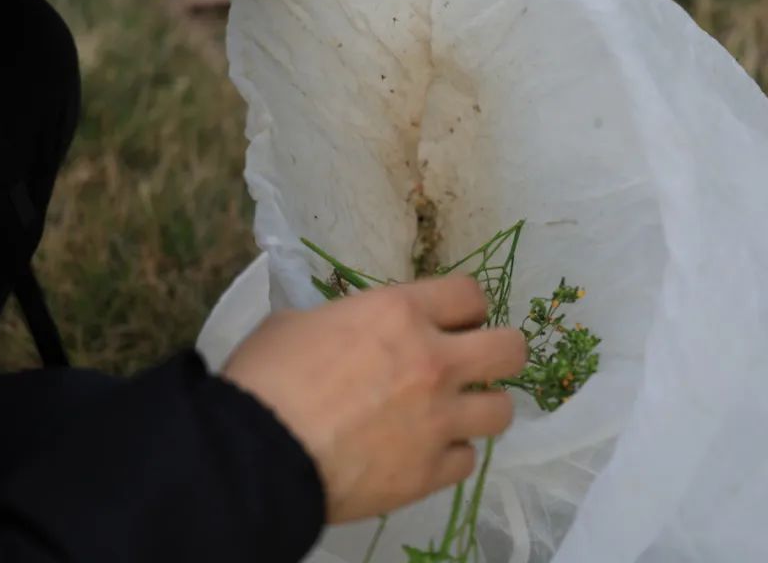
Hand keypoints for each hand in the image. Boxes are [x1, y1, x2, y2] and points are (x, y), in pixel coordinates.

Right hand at [220, 276, 526, 522]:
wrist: (256, 456)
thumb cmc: (265, 378)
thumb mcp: (296, 324)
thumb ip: (340, 322)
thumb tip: (341, 332)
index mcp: (400, 313)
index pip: (470, 294)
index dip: (464, 308)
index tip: (452, 322)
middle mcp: (434, 362)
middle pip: (511, 349)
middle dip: (499, 353)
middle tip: (473, 364)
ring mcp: (438, 420)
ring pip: (502, 411)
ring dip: (480, 409)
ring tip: (454, 415)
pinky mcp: (430, 473)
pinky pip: (467, 461)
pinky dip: (449, 457)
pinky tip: (423, 455)